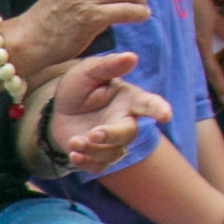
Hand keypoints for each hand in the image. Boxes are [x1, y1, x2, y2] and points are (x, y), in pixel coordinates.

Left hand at [30, 51, 165, 176]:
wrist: (58, 109)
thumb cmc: (79, 86)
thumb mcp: (89, 71)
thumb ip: (109, 65)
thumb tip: (131, 56)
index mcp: (128, 99)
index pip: (148, 104)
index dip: (158, 109)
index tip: (165, 115)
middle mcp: (124, 121)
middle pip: (128, 134)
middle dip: (113, 135)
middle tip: (94, 133)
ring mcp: (112, 141)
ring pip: (113, 153)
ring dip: (93, 150)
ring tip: (74, 141)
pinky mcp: (98, 157)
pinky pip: (98, 167)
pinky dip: (86, 163)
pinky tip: (73, 154)